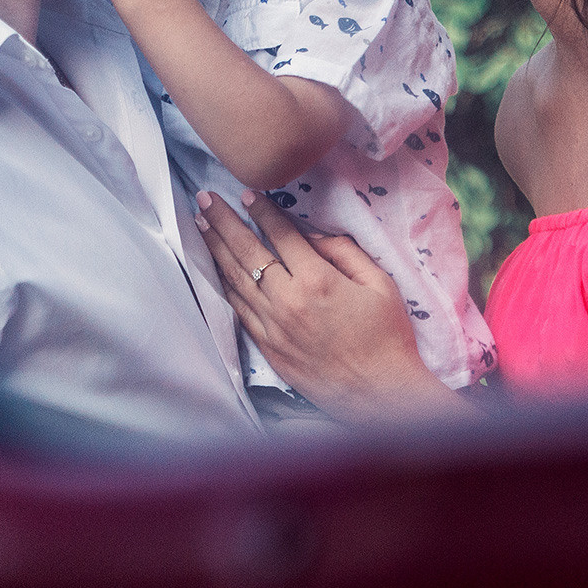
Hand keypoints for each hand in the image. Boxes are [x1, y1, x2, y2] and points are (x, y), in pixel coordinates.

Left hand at [195, 190, 471, 421]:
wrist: (380, 393)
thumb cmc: (387, 336)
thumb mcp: (379, 283)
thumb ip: (344, 251)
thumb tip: (311, 235)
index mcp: (317, 280)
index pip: (281, 235)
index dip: (262, 211)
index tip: (247, 194)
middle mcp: (287, 301)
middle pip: (247, 251)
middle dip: (224, 221)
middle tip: (205, 198)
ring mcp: (273, 326)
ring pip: (235, 279)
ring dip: (216, 249)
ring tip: (201, 225)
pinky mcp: (268, 347)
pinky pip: (239, 310)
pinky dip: (224, 285)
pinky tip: (215, 269)